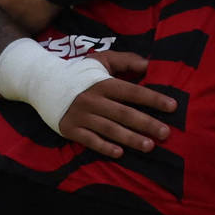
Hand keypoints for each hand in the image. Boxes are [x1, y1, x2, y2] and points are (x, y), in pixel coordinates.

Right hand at [59, 53, 174, 158]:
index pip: (132, 92)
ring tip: (149, 146)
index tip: (172, 106)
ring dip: (130, 138)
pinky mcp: (70, 128)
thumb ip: (125, 61)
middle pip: (123, 113)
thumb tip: (149, 65)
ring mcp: (80, 115)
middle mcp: (92, 99)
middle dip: (146, 123)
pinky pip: (89, 140)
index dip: (153, 99)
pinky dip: (104, 147)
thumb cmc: (78, 73)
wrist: (41, 82)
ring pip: (109, 129)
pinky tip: (120, 153)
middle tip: (166, 133)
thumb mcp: (100, 61)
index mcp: (103, 83)